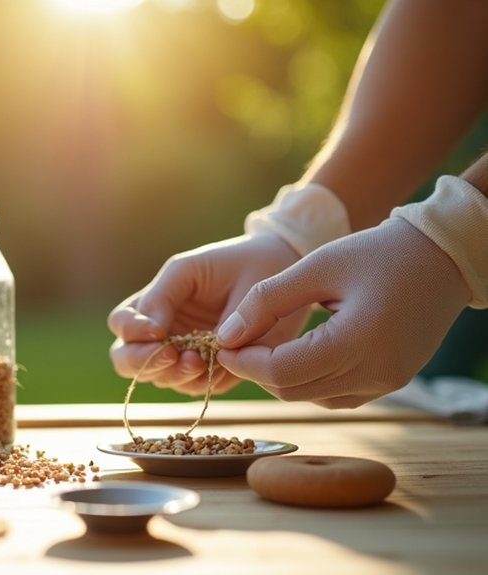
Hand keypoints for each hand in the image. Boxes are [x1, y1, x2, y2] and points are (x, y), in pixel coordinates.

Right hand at [108, 233, 306, 395]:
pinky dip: (202, 381)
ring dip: (175, 374)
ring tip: (201, 359)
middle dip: (144, 363)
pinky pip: (195, 388)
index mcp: (152, 305)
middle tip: (172, 356)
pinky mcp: (213, 372)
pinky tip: (219, 363)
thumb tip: (152, 333)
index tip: (158, 331)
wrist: (283, 270)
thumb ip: (163, 296)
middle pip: (126, 360)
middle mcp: (162, 334)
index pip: (121, 325)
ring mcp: (185, 355)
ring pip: (159, 379)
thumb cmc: (232, 263)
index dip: (132, 332)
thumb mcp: (190, 269)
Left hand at [217, 218, 468, 407]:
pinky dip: (308, 380)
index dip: (244, 362)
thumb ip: (266, 301)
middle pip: (292, 390)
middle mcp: (376, 372)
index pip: (282, 371)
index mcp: (358, 342)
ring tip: (261, 345)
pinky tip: (296, 354)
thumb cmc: (377, 253)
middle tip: (235, 344)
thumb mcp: (315, 266)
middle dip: (256, 371)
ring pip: (311, 397)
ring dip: (280, 378)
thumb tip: (226, 335)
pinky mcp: (390, 382)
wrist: (442, 257)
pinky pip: (335, 395)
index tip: (222, 343)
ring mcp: (387, 382)